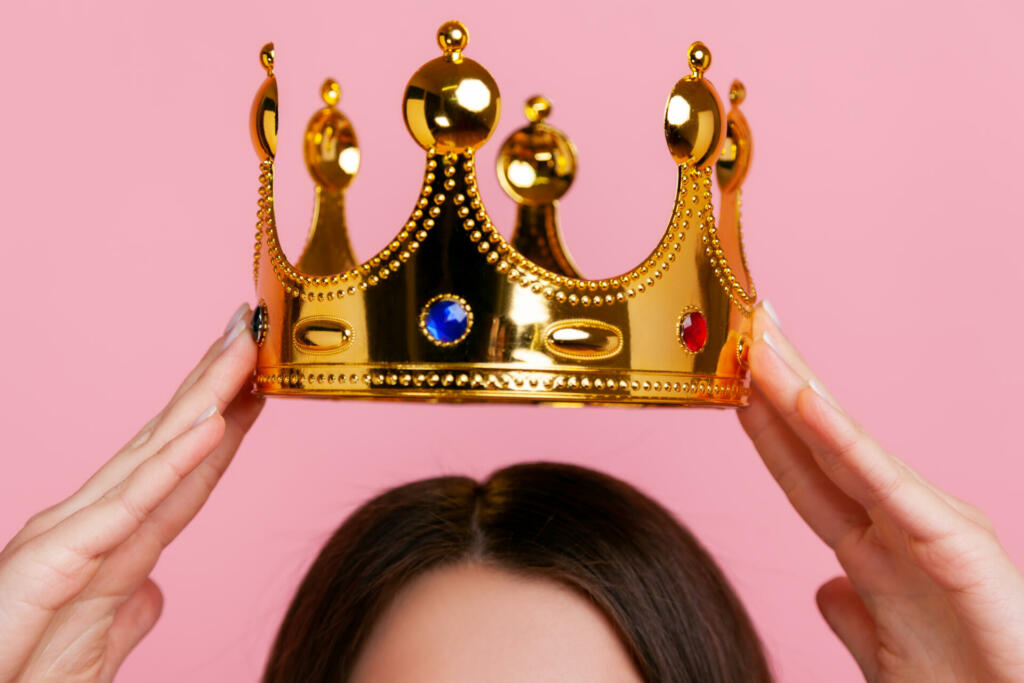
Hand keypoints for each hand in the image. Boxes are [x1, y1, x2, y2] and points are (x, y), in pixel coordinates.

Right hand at [0, 304, 262, 681]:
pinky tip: (213, 424)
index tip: (258, 380)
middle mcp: (88, 523)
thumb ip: (126, 609)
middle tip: (254, 327)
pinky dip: (173, 464)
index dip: (222, 422)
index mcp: (105, 540)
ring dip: (206, 398)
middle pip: (169, 442)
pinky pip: (128, 507)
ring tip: (245, 348)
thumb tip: (153, 585)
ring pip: (154, 454)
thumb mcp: (93, 647)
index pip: (180, 470)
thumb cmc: (20, 679)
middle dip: (215, 383)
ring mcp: (69, 536)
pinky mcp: (53, 562)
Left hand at [739, 303, 1023, 681]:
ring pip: (844, 446)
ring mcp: (924, 526)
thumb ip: (854, 614)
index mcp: (876, 551)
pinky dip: (842, 440)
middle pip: (819, 442)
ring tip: (760, 339)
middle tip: (741, 321)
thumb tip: (825, 587)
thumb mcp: (887, 654)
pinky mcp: (953, 542)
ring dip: (796, 390)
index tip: (731, 378)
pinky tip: (804, 400)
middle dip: (777, 384)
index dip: (766, 426)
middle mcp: (896, 526)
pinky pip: (883, 483)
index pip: (804, 473)